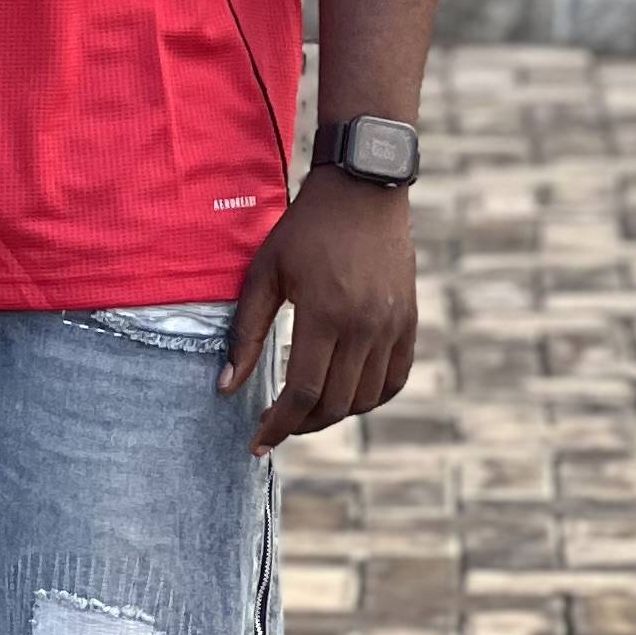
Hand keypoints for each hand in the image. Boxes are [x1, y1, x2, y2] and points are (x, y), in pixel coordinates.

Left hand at [220, 173, 417, 452]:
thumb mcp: (264, 273)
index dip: (278, 425)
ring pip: (364, 398)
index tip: (258, 443)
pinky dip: (369, 399)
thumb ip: (246, 333)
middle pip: (334, 403)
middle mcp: (365, 326)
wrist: (362, 191)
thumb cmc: (304, 229)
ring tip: (304, 411)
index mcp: (325, 314)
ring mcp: (392, 326)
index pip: (302, 393)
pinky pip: (393, 380)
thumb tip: (226, 387)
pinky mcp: (409, 322)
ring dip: (332, 414)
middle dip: (300, 425)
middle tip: (276, 426)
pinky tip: (344, 396)